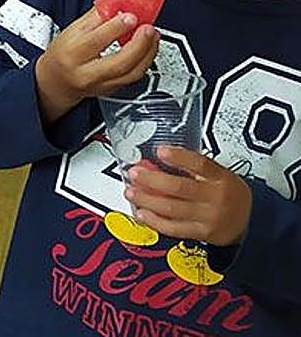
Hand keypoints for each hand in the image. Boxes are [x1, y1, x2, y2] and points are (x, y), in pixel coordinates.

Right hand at [34, 8, 159, 123]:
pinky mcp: (112, 90)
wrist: (56, 80)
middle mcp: (85, 73)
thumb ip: (96, 17)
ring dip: (148, 53)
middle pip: (119, 62)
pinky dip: (145, 62)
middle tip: (149, 28)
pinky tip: (148, 49)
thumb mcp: (72, 31)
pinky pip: (133, 78)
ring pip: (131, 73)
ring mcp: (100, 85)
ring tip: (153, 36)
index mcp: (71, 53)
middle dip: (139, 44)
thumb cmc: (62, 53)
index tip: (131, 16)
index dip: (116, 27)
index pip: (96, 40)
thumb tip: (117, 4)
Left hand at [126, 148, 252, 246]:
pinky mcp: (202, 233)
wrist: (252, 221)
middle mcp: (215, 198)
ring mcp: (208, 217)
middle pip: (179, 188)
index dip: (179, 157)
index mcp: (221, 178)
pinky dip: (155, 221)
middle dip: (151, 180)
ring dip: (147, 200)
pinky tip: (142, 213)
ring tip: (131, 192)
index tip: (160, 150)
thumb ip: (190, 168)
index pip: (200, 164)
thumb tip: (155, 163)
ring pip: (172, 209)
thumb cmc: (230, 194)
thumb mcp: (219, 174)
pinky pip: (174, 229)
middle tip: (134, 174)